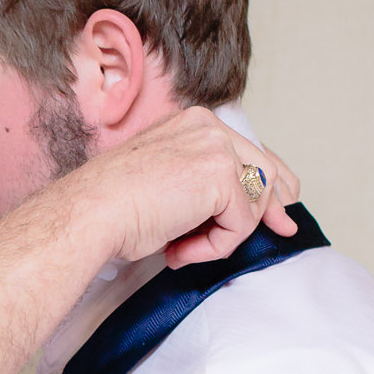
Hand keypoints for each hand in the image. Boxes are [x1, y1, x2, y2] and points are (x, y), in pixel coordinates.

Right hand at [64, 107, 300, 268]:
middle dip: (274, 206)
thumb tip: (247, 210)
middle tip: (283, 231)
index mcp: (191, 123)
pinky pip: (241, 224)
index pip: (248, 149)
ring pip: (255, 201)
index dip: (269, 181)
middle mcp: (208, 127)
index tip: (281, 208)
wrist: (90, 213)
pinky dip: (215, 247)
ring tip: (184, 248)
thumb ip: (204, 186)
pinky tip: (180, 250)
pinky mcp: (222, 175)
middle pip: (264, 169)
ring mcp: (216, 147)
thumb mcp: (167, 184)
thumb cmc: (112, 206)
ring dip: (224, 235)